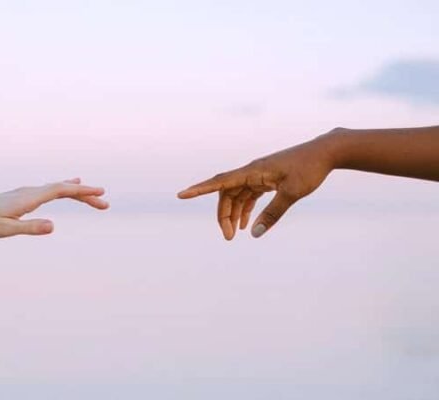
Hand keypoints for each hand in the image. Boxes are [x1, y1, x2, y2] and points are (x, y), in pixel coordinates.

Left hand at [0, 178, 107, 237]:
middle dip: (86, 194)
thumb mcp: (5, 230)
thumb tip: (53, 226)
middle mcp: (31, 191)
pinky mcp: (25, 195)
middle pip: (64, 188)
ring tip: (96, 197)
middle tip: (105, 203)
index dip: (82, 190)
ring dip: (78, 193)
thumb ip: (30, 228)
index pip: (61, 190)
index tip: (100, 192)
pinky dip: (66, 188)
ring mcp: (28, 192)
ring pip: (59, 189)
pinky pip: (52, 190)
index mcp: (29, 198)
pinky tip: (71, 184)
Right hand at [177, 136, 334, 239]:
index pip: (220, 182)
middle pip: (227, 194)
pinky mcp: (266, 178)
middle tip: (229, 238)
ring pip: (237, 196)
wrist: (325, 152)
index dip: (199, 190)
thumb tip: (255, 233)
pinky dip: (246, 208)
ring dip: (234, 214)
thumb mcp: (291, 193)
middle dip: (224, 216)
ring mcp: (258, 175)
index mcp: (252, 171)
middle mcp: (251, 171)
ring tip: (235, 234)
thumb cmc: (309, 169)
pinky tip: (248, 224)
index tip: (181, 195)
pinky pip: (249, 195)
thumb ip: (272, 214)